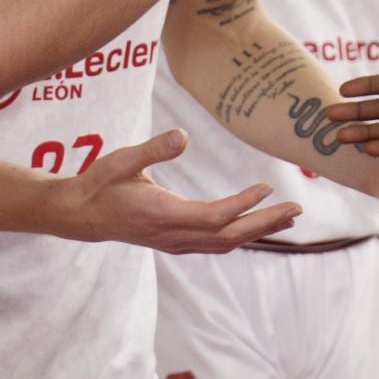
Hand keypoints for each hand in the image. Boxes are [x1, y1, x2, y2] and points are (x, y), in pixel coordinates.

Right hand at [52, 129, 301, 254]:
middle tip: (296, 209)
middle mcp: (173, 235)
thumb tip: (183, 135)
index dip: (243, 205)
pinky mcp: (175, 241)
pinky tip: (254, 224)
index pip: (214, 216)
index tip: (268, 187)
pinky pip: (215, 243)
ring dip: (257, 230)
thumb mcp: (121, 160)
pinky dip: (240, 234)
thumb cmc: (101, 183)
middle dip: (264, 223)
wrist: (82, 214)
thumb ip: (152, 149)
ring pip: (224, 243)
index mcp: (163, 215)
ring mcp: (175, 242)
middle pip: (228, 236)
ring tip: (286, 217)